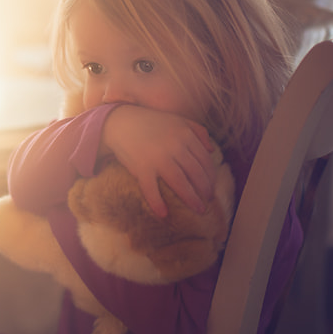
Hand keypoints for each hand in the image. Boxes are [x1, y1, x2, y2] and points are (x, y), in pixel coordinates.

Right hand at [101, 105, 215, 217]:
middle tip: (208, 200)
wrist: (120, 122)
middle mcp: (174, 146)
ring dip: (191, 198)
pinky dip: (157, 202)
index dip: (211, 175)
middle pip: (196, 173)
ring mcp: (157, 158)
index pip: (205, 160)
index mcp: (184, 135)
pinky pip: (151, 189)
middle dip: (205, 189)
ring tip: (198, 209)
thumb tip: (212, 149)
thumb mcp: (177, 119)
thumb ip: (198, 130)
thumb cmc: (150, 122)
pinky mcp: (141, 167)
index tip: (212, 186)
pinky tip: (163, 214)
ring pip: (180, 182)